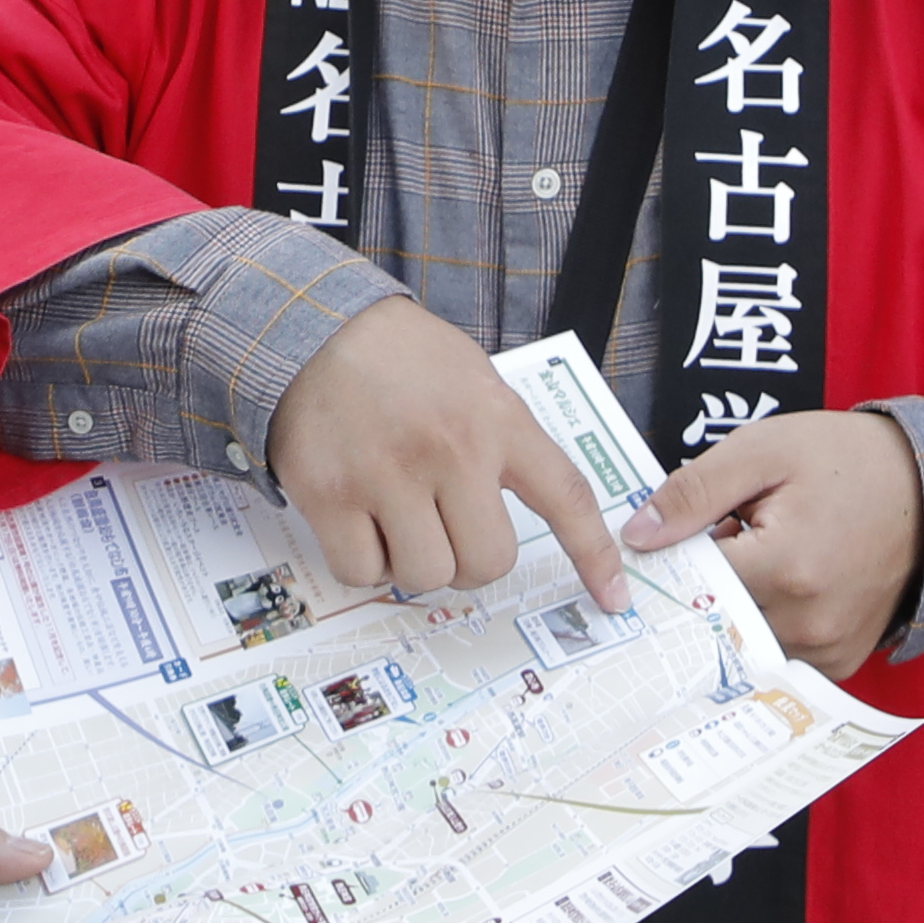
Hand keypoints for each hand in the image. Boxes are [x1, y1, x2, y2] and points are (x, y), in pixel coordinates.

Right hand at [263, 294, 627, 609]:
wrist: (311, 326)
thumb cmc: (401, 359)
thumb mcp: (476, 381)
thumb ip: (505, 443)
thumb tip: (534, 515)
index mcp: (496, 418)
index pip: (566, 496)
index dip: (594, 554)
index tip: (612, 596)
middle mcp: (449, 449)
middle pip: (488, 562)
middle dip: (470, 560)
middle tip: (447, 528)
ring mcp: (387, 474)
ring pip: (426, 575)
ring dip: (414, 562)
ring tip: (397, 517)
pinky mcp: (330, 494)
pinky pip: (362, 572)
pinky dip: (364, 561)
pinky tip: (359, 521)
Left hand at [628, 407, 923, 675]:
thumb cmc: (848, 462)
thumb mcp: (763, 452)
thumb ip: (693, 493)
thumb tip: (636, 536)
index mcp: (784, 568)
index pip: (692, 584)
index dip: (677, 557)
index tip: (677, 536)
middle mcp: (807, 623)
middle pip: (715, 620)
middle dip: (706, 585)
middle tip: (723, 543)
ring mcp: (828, 649)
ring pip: (744, 643)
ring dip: (737, 609)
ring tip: (761, 559)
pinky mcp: (842, 662)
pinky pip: (781, 655)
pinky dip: (769, 625)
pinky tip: (784, 586)